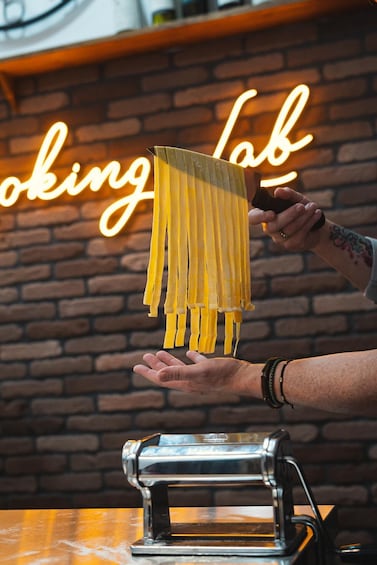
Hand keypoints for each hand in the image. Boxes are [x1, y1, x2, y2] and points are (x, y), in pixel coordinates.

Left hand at [133, 350, 258, 396]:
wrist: (241, 376)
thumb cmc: (220, 374)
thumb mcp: (197, 371)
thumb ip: (178, 373)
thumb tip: (159, 375)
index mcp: (185, 383)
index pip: (162, 379)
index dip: (148, 373)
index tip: (136, 367)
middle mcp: (190, 381)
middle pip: (168, 374)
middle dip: (156, 366)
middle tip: (145, 357)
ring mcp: (200, 376)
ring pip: (180, 369)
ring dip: (169, 362)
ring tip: (159, 353)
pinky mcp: (210, 370)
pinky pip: (196, 364)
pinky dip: (191, 358)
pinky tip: (189, 353)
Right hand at [248, 187, 323, 250]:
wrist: (317, 226)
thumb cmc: (302, 209)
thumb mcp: (296, 199)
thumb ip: (288, 195)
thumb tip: (278, 191)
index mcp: (265, 215)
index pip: (253, 218)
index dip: (260, 217)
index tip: (272, 213)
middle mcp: (269, 228)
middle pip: (273, 225)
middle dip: (289, 215)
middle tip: (302, 206)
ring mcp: (279, 239)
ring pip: (288, 230)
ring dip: (303, 217)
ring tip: (313, 206)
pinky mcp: (290, 245)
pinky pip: (299, 235)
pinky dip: (309, 222)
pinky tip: (316, 214)